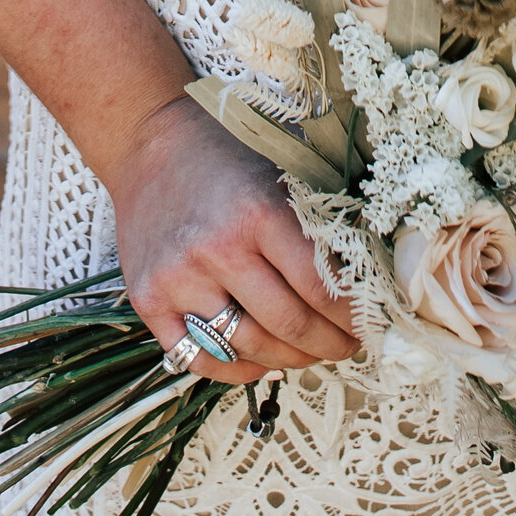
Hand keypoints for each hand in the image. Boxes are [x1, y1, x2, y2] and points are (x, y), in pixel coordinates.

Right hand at [105, 95, 358, 384]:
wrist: (148, 146)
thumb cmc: (225, 161)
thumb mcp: (278, 178)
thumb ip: (312, 230)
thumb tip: (359, 287)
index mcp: (259, 212)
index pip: (320, 287)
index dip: (352, 316)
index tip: (367, 324)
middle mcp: (217, 248)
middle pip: (289, 325)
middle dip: (329, 345)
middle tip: (345, 347)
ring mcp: (178, 279)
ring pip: (249, 348)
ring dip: (288, 361)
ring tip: (307, 353)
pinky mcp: (148, 300)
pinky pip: (200, 359)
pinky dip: (237, 369)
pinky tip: (259, 360)